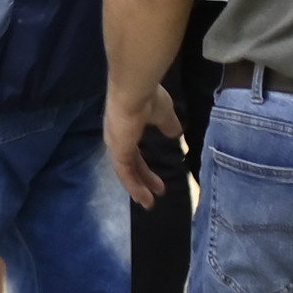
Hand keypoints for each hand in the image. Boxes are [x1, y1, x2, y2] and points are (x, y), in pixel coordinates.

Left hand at [101, 80, 180, 206]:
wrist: (135, 89)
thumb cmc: (149, 98)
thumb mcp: (164, 114)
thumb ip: (168, 125)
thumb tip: (176, 133)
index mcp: (127, 127)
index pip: (133, 151)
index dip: (143, 165)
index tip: (155, 177)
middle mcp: (117, 137)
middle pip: (129, 164)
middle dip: (142, 178)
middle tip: (155, 192)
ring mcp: (115, 144)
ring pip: (125, 171)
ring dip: (137, 188)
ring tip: (149, 203)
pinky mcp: (117, 150)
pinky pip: (124, 173)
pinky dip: (133, 186)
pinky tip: (144, 198)